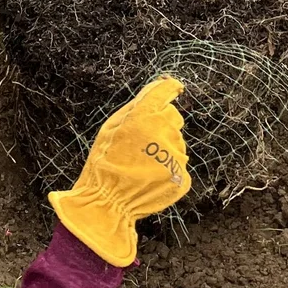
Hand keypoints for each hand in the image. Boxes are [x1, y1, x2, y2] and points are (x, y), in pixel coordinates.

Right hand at [48, 76, 190, 265]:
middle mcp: (165, 132)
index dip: (169, 87)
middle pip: (173, 117)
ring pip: (176, 142)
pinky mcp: (182, 176)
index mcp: (145, 116)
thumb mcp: (111, 126)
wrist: (107, 202)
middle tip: (140, 142)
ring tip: (141, 164)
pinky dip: (167, 169)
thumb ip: (137, 104)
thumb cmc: (105, 161)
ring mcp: (176, 156)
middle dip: (161, 124)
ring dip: (163, 148)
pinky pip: (178, 164)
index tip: (173, 87)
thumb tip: (161, 85)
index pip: (165, 91)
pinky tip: (149, 177)